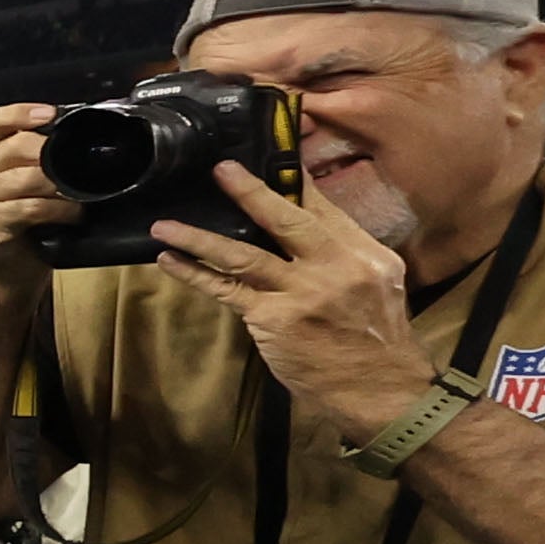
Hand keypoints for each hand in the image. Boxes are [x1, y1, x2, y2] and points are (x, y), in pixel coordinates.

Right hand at [0, 103, 80, 287]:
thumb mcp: (24, 188)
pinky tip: (73, 216)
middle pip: (17, 144)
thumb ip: (38, 163)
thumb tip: (82, 143)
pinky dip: (59, 210)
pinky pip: (31, 207)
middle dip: (54, 153)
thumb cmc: (21, 229)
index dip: (17, 113)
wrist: (0, 276)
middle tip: (80, 166)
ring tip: (81, 196)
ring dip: (63, 186)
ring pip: (29, 176)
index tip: (49, 115)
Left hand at [150, 164, 433, 441]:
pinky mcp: (273, 320)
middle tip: (219, 170)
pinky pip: (226, 291)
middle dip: (250, 192)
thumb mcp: (379, 283)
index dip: (294, 180)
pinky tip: (170, 261)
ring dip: (198, 238)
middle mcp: (334, 266)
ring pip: (243, 255)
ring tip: (164, 226)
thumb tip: (304, 225)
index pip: (323, 207)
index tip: (267, 155)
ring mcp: (301, 293)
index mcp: (363, 252)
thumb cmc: (375, 336)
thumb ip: (344, 253)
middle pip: (286, 220)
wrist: (380, 388)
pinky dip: (194, 275)